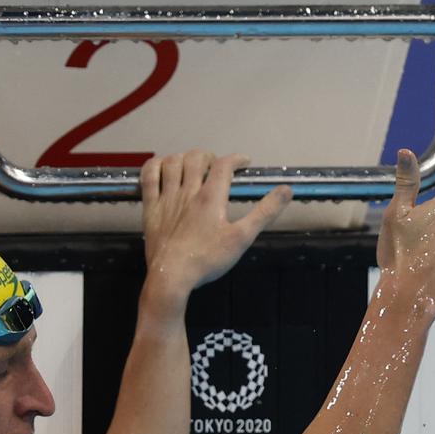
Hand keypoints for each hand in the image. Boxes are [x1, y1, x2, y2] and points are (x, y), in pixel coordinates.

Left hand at [140, 150, 291, 298]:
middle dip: (210, 157)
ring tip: (192, 166)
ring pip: (173, 163)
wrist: (171, 277)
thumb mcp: (242, 238)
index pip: (225, 165)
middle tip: (216, 167)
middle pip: (197, 158)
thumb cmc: (207, 260)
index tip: (244, 163)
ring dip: (184, 158)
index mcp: (211, 198)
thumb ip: (264, 213)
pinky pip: (148, 177)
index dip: (237, 159)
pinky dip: (155, 166)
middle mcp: (188, 192)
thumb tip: (286, 191)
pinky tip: (162, 167)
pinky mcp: (151, 209)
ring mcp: (167, 199)